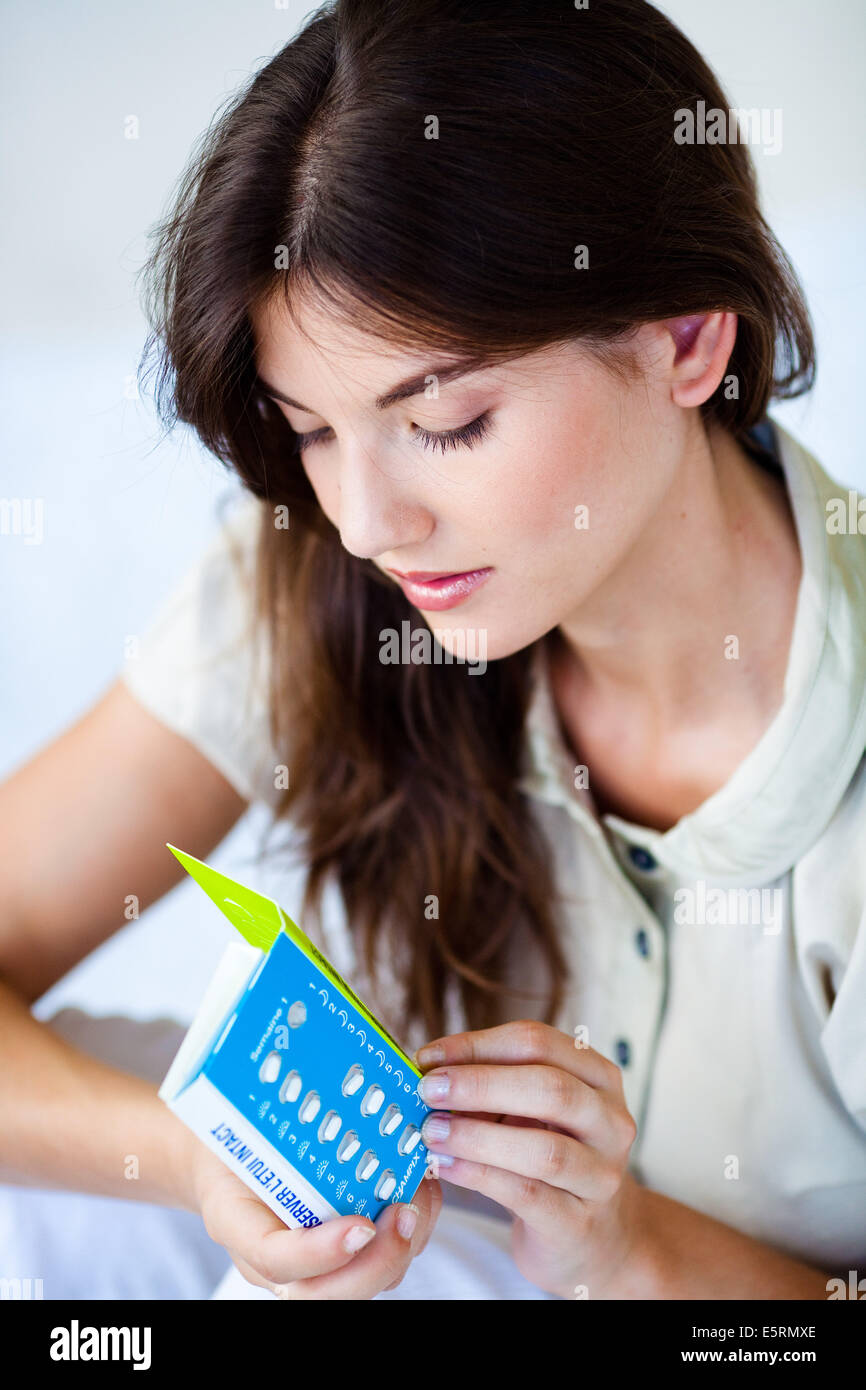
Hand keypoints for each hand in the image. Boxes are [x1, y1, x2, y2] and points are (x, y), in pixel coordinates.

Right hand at [187, 1136, 441, 1298]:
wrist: (228, 1151)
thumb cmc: (231, 1134)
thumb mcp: (230, 1121)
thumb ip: (260, 1119)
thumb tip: (294, 1079)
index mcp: (236, 1222)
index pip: (275, 1260)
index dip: (320, 1254)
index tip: (360, 1228)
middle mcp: (274, 1254)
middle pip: (327, 1292)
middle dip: (378, 1261)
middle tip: (405, 1214)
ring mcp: (310, 1259)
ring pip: (363, 1279)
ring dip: (404, 1243)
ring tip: (422, 1194)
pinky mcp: (344, 1248)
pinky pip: (381, 1257)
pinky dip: (412, 1230)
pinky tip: (423, 1189)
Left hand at [415, 1020, 643, 1298]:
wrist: (591, 1235)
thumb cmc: (549, 1157)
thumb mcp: (529, 1110)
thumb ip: (490, 1085)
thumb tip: (428, 1067)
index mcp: (598, 1077)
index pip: (538, 1043)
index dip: (478, 1045)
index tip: (429, 1057)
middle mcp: (610, 1122)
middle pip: (551, 1088)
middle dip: (481, 1084)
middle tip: (429, 1089)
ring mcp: (601, 1176)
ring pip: (544, 1149)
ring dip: (477, 1136)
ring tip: (431, 1132)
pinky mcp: (579, 1223)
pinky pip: (528, 1195)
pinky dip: (480, 1176)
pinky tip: (445, 1166)